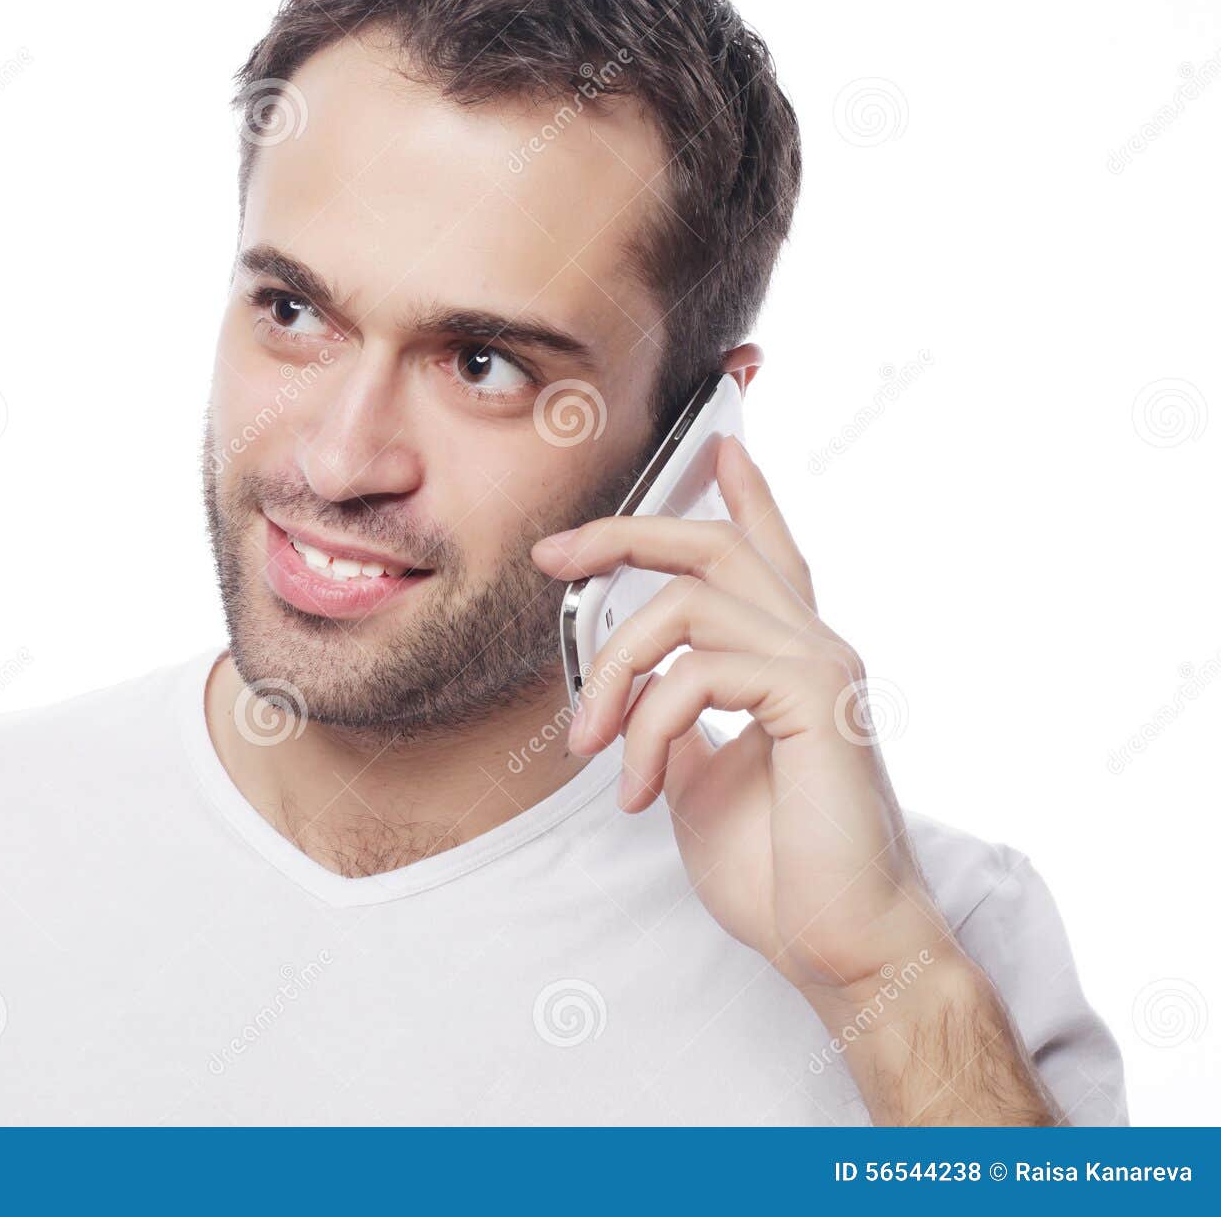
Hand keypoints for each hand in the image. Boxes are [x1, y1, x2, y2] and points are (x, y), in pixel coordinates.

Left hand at [531, 435, 1059, 1123]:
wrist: (838, 945)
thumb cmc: (779, 870)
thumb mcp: (701, 779)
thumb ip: (677, 721)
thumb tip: (636, 697)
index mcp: (789, 659)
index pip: (766, 553)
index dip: (744, 494)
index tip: (716, 446)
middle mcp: (812, 646)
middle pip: (714, 545)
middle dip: (625, 535)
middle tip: (554, 556)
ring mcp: (819, 667)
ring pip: (688, 605)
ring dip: (614, 673)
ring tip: (591, 745)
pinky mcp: (815, 700)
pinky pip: (700, 672)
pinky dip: (647, 726)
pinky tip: (637, 787)